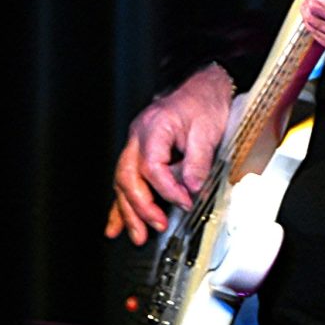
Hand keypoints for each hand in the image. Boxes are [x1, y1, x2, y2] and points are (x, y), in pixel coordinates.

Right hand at [105, 64, 234, 244]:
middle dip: (140, 206)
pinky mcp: (139, 153)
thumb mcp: (207, 131)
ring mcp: (135, 144)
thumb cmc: (204, 103)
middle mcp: (138, 136)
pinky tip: (116, 225)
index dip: (168, 189)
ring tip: (137, 236)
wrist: (204, 88)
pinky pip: (125, 181)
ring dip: (128, 211)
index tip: (185, 202)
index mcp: (154, 127)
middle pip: (128, 176)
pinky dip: (122, 205)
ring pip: (122, 182)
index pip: (152, 167)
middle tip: (157, 225)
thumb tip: (192, 189)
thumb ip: (198, 162)